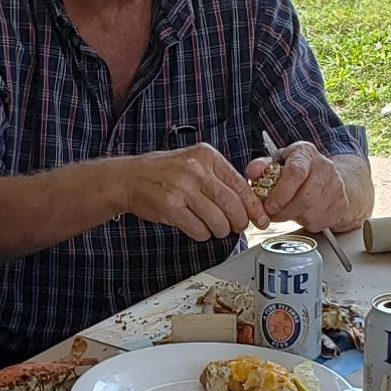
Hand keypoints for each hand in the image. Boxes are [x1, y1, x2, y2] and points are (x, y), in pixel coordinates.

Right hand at [120, 144, 268, 240]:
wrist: (129, 178)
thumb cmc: (164, 172)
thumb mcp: (194, 162)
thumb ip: (219, 177)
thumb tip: (249, 202)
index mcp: (207, 156)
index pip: (241, 185)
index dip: (254, 207)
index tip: (261, 219)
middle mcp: (196, 170)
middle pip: (232, 206)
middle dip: (238, 223)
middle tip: (236, 227)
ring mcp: (182, 188)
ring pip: (218, 221)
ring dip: (219, 231)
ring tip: (213, 227)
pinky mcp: (171, 207)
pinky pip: (199, 230)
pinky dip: (202, 234)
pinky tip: (197, 227)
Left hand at [245, 141, 353, 231]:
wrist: (330, 181)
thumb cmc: (298, 172)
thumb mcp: (278, 163)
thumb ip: (262, 167)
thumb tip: (253, 171)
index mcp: (305, 153)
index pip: (296, 171)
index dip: (280, 192)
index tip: (269, 205)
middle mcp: (324, 167)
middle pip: (305, 196)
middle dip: (283, 210)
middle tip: (272, 213)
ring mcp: (335, 186)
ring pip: (310, 211)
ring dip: (292, 217)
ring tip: (284, 213)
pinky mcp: (340, 205)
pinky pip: (318, 221)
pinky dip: (304, 223)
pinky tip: (300, 215)